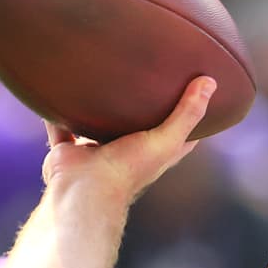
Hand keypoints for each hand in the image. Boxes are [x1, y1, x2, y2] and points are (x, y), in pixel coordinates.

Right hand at [39, 76, 217, 208]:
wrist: (83, 189)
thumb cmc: (128, 169)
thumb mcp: (167, 140)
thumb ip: (188, 112)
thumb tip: (211, 82)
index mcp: (154, 154)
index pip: (180, 136)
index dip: (190, 116)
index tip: (196, 93)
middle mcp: (127, 153)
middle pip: (138, 127)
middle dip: (141, 109)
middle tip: (145, 78)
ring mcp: (98, 152)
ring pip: (98, 126)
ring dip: (98, 110)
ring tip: (100, 80)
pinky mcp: (70, 151)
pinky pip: (61, 127)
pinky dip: (57, 113)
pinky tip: (56, 90)